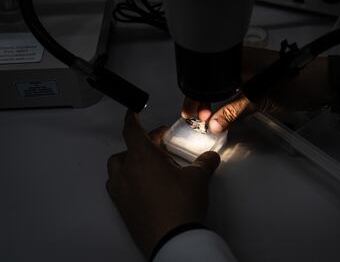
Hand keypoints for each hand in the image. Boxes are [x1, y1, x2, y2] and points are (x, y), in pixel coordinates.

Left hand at [106, 113, 220, 258]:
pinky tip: (142, 184)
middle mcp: (127, 171)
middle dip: (145, 142)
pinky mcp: (120, 206)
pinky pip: (117, 184)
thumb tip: (211, 157)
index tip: (132, 112)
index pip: (132, 130)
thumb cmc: (181, 204)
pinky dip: (126, 178)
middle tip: (162, 145)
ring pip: (119, 166)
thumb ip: (204, 162)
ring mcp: (121, 190)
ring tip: (148, 164)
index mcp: (143, 157)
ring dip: (130, 160)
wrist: (171, 238)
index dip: (132, 118)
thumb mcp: (198, 178)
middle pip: (129, 148)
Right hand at [182, 47, 332, 133]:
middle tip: (197, 118)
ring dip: (216, 104)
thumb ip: (233, 111)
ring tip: (208, 118)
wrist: (324, 84)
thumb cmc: (294, 83)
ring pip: (224, 89)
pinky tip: (224, 115)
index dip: (196, 95)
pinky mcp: (258, 84)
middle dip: (203, 101)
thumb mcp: (259, 98)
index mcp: (238, 59)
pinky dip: (229, 105)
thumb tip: (212, 125)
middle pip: (213, 83)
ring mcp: (250, 74)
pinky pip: (237, 94)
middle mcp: (241, 64)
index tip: (191, 114)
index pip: (208, 77)